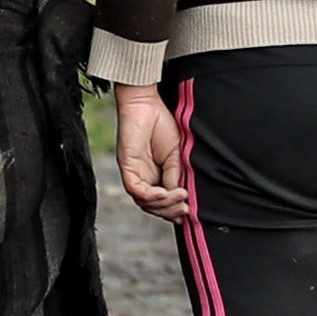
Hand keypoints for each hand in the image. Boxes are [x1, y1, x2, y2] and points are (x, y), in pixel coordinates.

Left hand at [115, 84, 190, 221]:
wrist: (147, 104)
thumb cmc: (161, 124)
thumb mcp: (176, 154)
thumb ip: (175, 175)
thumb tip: (179, 194)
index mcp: (156, 176)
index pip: (162, 201)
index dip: (174, 210)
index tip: (190, 210)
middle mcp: (144, 178)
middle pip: (153, 206)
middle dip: (170, 211)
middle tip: (186, 208)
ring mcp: (134, 174)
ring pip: (144, 202)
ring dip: (163, 204)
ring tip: (180, 197)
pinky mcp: (127, 167)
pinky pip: (136, 189)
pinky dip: (151, 195)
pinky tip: (165, 192)